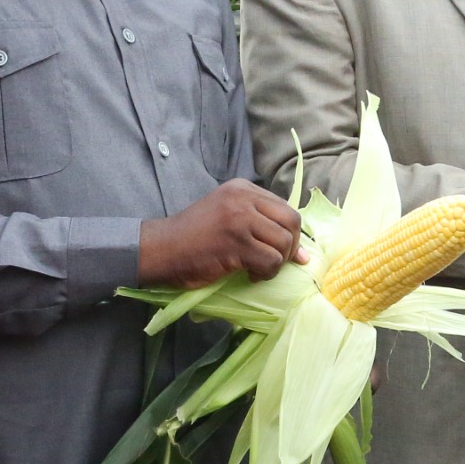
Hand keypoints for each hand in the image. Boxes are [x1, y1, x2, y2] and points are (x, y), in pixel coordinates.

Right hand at [139, 179, 304, 287]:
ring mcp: (239, 219)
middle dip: (289, 247)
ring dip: (276, 263)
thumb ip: (258, 222)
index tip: (284, 251)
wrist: (162, 249)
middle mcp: (243, 198)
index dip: (291, 233)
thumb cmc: (193, 237)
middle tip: (274, 262)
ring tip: (257, 269)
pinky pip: (270, 261)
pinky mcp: (236, 243)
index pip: (285, 207)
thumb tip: (302, 251)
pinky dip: (265, 274)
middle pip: (291, 221)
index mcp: (242, 188)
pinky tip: (249, 275)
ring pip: (283, 243)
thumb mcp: (226, 214)